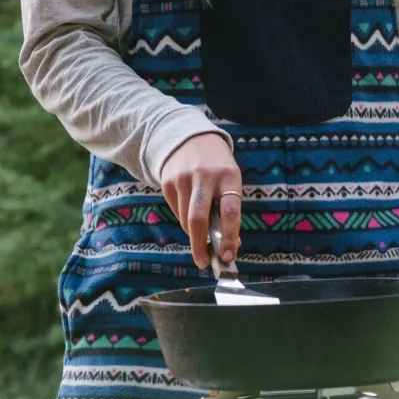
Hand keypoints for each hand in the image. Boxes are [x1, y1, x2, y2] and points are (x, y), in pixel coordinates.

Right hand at [160, 133, 241, 267]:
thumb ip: (229, 208)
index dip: (230, 235)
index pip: (230, 210)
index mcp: (228, 175)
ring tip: (201, 233)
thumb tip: (230, 244)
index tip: (229, 255)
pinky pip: (176, 212)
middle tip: (204, 262)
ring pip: (186, 219)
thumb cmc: (217, 165)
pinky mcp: (167, 182)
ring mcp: (183, 178)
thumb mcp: (229, 179)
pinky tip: (189, 208)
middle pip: (199, 219)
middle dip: (200, 246)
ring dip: (194, 233)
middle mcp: (204, 176)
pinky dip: (184, 219)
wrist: (190, 137)